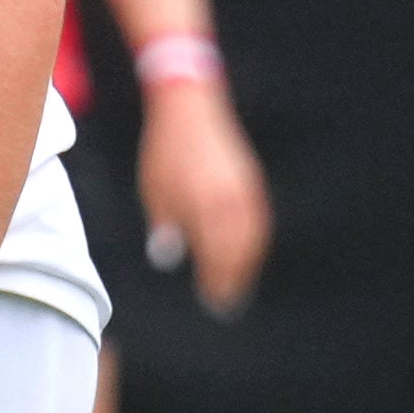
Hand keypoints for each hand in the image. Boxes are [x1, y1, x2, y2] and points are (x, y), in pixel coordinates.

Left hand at [134, 73, 272, 311]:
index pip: (216, 255)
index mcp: (206, 205)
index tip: (212, 302)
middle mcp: (232, 201)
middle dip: (233, 278)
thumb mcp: (155, 190)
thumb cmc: (166, 152)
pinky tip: (245, 252)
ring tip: (236, 283)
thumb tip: (169, 259)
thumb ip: (165, 226)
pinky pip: (258, 220)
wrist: (191, 108)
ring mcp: (246, 190)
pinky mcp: (252, 181)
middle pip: (239, 251)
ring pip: (254, 237)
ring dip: (246, 264)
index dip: (216, 281)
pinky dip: (253, 242)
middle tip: (226, 304)